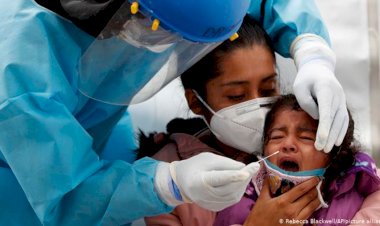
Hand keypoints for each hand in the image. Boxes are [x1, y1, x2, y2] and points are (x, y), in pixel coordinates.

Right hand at [168, 153, 259, 210]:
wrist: (181, 183)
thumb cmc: (194, 167)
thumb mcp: (207, 158)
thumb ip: (225, 162)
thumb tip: (243, 167)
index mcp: (199, 180)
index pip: (218, 178)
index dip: (233, 175)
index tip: (247, 170)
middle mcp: (204, 195)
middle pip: (229, 188)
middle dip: (244, 177)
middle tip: (254, 166)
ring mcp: (210, 204)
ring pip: (233, 195)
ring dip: (244, 183)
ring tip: (248, 172)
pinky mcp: (215, 208)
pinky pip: (232, 200)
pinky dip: (239, 190)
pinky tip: (240, 181)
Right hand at [243, 177, 319, 225]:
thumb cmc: (258, 216)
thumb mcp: (261, 199)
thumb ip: (267, 186)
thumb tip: (270, 175)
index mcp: (283, 201)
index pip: (301, 189)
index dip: (310, 182)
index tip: (316, 177)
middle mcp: (292, 210)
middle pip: (309, 197)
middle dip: (316, 189)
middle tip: (319, 183)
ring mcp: (296, 220)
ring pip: (312, 207)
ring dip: (317, 199)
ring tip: (319, 193)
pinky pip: (308, 215)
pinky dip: (312, 208)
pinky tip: (313, 205)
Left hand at [291, 34, 348, 152]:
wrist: (318, 67)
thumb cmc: (305, 78)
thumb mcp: (299, 87)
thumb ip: (306, 103)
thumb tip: (317, 118)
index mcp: (325, 89)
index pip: (326, 111)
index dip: (324, 128)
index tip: (321, 140)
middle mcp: (337, 95)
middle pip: (334, 118)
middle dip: (328, 136)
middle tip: (320, 149)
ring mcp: (341, 99)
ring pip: (341, 120)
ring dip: (335, 136)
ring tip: (327, 149)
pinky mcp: (341, 104)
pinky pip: (343, 119)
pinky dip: (340, 131)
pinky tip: (335, 142)